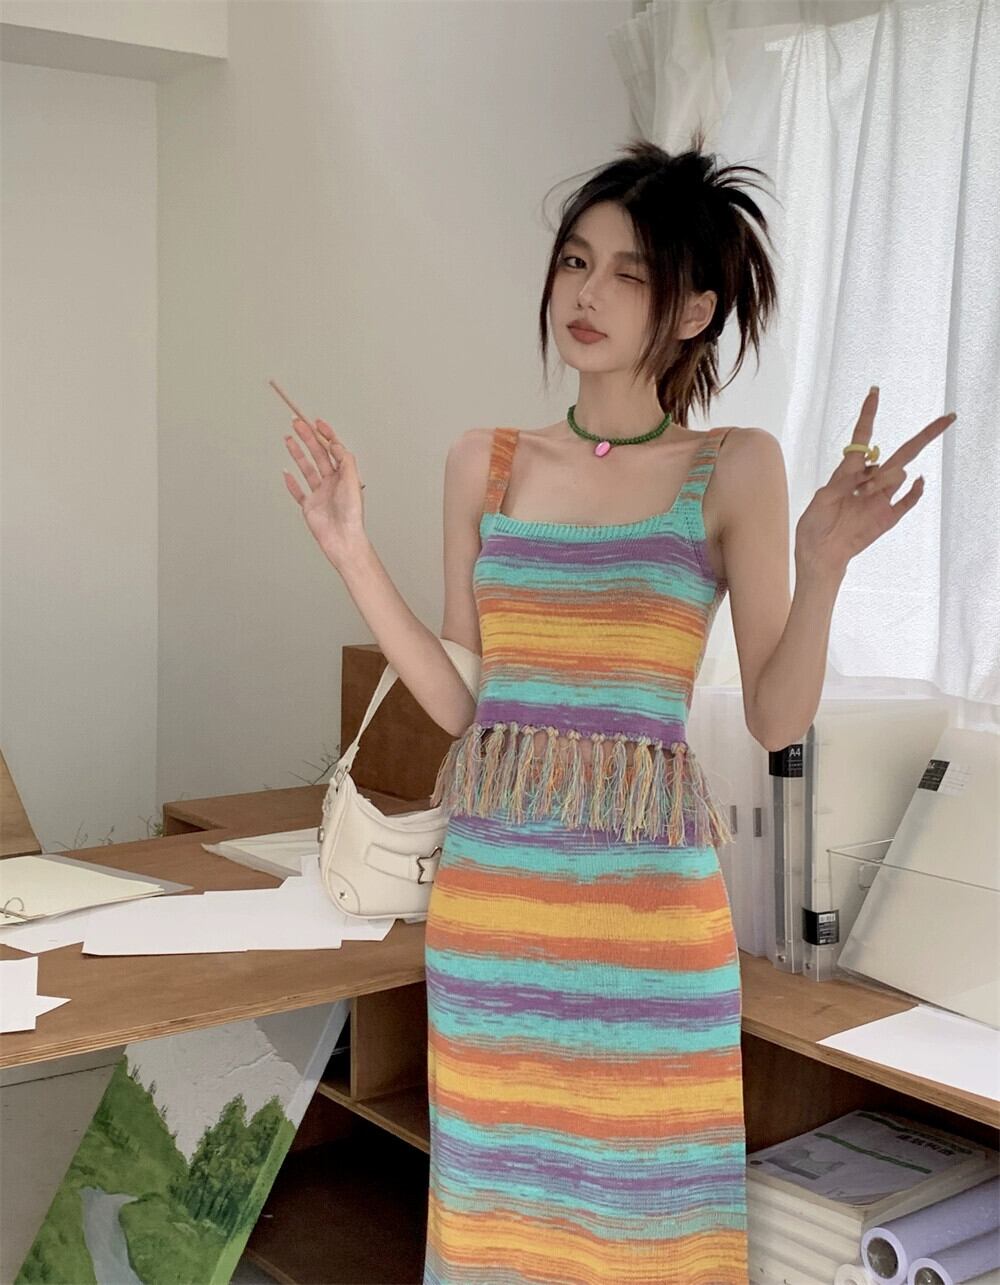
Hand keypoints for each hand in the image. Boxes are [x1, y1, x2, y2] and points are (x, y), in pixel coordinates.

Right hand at [282, 417, 366, 566]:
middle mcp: (332, 482)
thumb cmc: (351, 514)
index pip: (334, 449)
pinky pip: (298, 492)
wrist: (342, 538)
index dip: (326, 434)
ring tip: (288, 438)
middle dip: (308, 437)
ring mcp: (319, 493)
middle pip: (318, 454)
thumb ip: (345, 460)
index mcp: (344, 475)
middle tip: (297, 423)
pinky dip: (291, 483)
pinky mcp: (309, 506)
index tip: (316, 422)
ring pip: (306, 468)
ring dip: (298, 453)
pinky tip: (286, 473)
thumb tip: (335, 444)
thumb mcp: (352, 480)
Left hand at [794, 386, 956, 579]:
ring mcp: (881, 498)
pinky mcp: (888, 517)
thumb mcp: (821, 499)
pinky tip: (917, 480)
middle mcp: (869, 482)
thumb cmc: (814, 527)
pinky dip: (915, 490)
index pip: (863, 439)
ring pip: (897, 475)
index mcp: (848, 473)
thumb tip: (870, 470)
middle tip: (947, 417)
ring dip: (882, 480)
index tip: (874, 392)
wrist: (820, 556)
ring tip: (860, 498)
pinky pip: (908, 500)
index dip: (869, 415)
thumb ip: (843, 481)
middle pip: (901, 452)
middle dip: (925, 435)